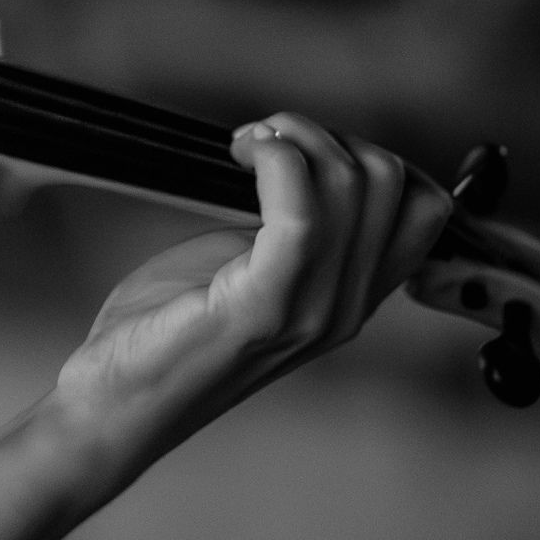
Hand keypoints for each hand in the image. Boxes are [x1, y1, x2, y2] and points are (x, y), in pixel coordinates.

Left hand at [48, 112, 452, 477]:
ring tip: (246, 144)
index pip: (423, 209)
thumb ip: (293, 228)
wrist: (117, 403)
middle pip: (388, 183)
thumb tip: (298, 158)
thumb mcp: (249, 268)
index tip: (302, 148)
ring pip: (352, 186)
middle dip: (325, 136)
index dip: (368, 155)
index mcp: (348, 297)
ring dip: (294, 137)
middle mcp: (344, 308)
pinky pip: (301, 213)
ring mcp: (310, 311)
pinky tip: (240, 155)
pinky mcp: (261, 306)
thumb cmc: (167, 329)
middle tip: (261, 141)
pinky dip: (274, 160)